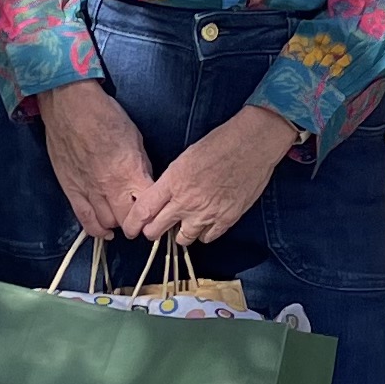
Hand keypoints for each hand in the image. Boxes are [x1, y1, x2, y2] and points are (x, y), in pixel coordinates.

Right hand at [37, 81, 155, 245]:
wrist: (70, 106)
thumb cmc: (104, 115)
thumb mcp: (135, 137)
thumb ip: (141, 165)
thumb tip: (144, 183)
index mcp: (129, 172)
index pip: (148, 206)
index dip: (154, 211)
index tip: (157, 210)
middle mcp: (109, 187)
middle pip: (127, 221)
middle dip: (136, 222)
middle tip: (140, 217)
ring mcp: (88, 191)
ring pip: (107, 223)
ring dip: (117, 223)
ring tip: (122, 218)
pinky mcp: (71, 190)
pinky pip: (84, 220)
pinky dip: (96, 230)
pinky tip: (105, 231)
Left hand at [135, 102, 300, 248]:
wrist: (253, 143)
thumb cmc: (220, 143)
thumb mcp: (185, 158)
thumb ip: (170, 182)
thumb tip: (160, 200)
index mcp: (173, 182)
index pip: (143, 211)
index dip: (133, 224)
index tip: (131, 229)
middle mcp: (187, 201)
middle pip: (156, 230)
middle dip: (152, 231)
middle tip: (156, 228)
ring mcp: (207, 213)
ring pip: (182, 240)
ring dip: (180, 234)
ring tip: (186, 222)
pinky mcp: (227, 219)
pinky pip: (207, 238)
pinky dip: (204, 233)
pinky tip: (206, 221)